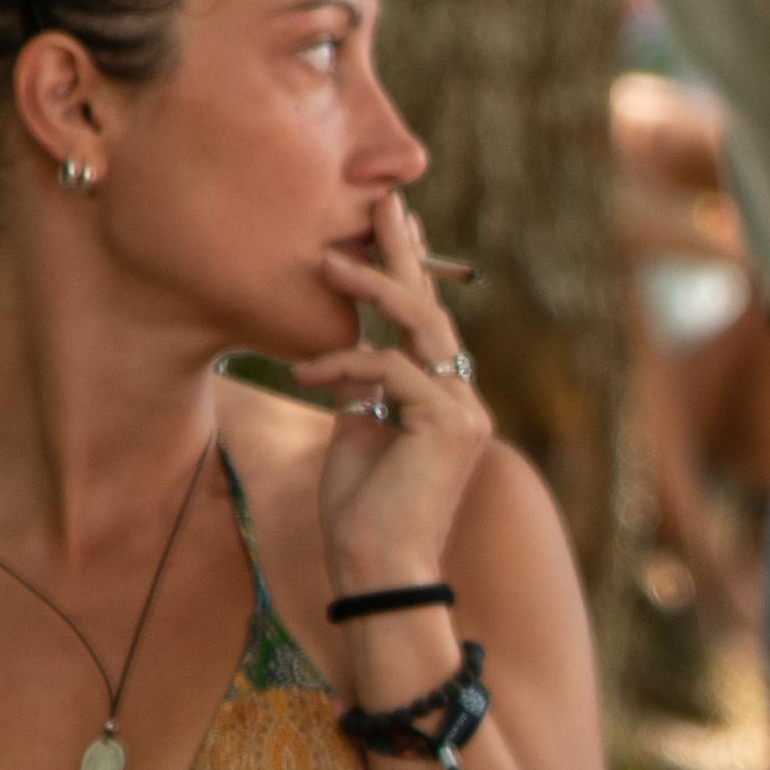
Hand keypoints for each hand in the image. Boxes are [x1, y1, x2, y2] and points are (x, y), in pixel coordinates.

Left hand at [296, 210, 494, 627]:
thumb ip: (364, 392)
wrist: (375, 569)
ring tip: (327, 260)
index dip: (409, 271)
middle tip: (383, 200)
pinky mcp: (447, 425)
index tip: (391, 225)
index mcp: (443, 401)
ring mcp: (462, 412)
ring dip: (371, 286)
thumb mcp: (357, 434)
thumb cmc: (360, 513)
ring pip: (420, 327)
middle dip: (404, 253)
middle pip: (431, 310)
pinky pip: (392, 369)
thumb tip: (348, 356)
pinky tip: (306, 376)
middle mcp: (462, 400)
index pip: (426, 324)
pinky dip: (345, 365)